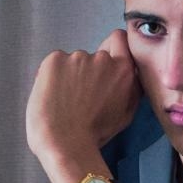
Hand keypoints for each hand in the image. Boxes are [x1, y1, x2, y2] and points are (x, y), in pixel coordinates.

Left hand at [26, 30, 141, 182]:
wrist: (65, 143)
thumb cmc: (95, 135)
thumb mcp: (125, 114)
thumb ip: (130, 89)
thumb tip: (129, 76)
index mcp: (124, 70)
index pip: (119, 39)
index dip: (111, 49)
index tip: (103, 66)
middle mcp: (103, 58)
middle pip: (95, 56)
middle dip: (89, 72)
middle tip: (81, 98)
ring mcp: (77, 57)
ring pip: (73, 62)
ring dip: (70, 76)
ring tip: (65, 102)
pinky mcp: (55, 60)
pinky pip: (55, 64)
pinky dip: (52, 77)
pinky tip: (53, 97)